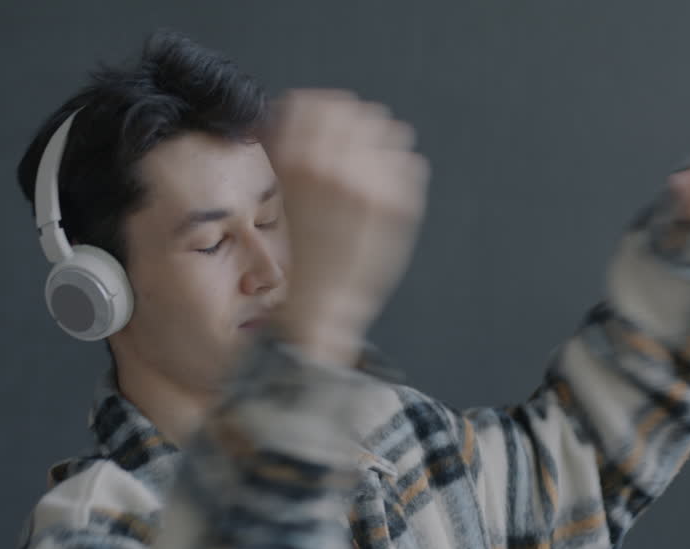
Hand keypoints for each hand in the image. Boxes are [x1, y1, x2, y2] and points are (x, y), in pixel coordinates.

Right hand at [261, 90, 429, 365]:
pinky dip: (397, 173)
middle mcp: (335, 168)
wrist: (320, 303)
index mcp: (297, 162)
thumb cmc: (300, 250)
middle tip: (348, 150)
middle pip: (355, 110)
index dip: (316, 110)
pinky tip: (380, 195)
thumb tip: (284, 109)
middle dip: (351, 126)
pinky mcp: (399, 205)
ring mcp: (371, 185)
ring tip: (368, 171)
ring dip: (380, 144)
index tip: (320, 124)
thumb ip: (285, 147)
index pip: (315, 103)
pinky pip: (408, 162)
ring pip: (390, 131)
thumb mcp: (281, 192)